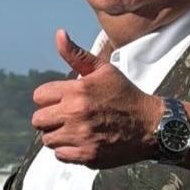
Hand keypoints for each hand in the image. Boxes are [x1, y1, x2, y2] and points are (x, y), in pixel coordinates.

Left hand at [30, 29, 160, 168]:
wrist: (150, 125)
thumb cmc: (125, 95)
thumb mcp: (103, 70)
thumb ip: (76, 55)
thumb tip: (59, 34)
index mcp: (77, 90)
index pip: (39, 96)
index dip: (49, 98)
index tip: (62, 101)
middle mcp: (76, 113)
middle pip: (38, 120)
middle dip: (50, 117)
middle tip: (66, 117)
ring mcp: (81, 136)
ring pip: (47, 139)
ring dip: (58, 135)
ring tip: (74, 130)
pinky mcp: (87, 155)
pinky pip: (60, 155)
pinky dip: (67, 151)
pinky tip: (81, 142)